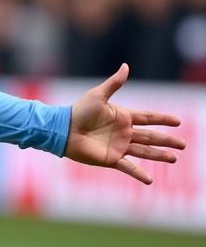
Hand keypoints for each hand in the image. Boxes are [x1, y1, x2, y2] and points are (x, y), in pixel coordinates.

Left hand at [64, 64, 184, 184]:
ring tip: (174, 158)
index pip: (149, 118)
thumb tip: (126, 66)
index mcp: (123, 117)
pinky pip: (128, 167)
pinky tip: (150, 180)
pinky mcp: (110, 158)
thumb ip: (114, 83)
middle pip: (151, 137)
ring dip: (159, 155)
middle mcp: (124, 133)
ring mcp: (118, 146)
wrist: (63, 130)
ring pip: (145, 152)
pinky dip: (139, 174)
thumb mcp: (98, 95)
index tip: (178, 122)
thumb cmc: (78, 111)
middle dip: (167, 141)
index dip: (163, 120)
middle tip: (184, 145)